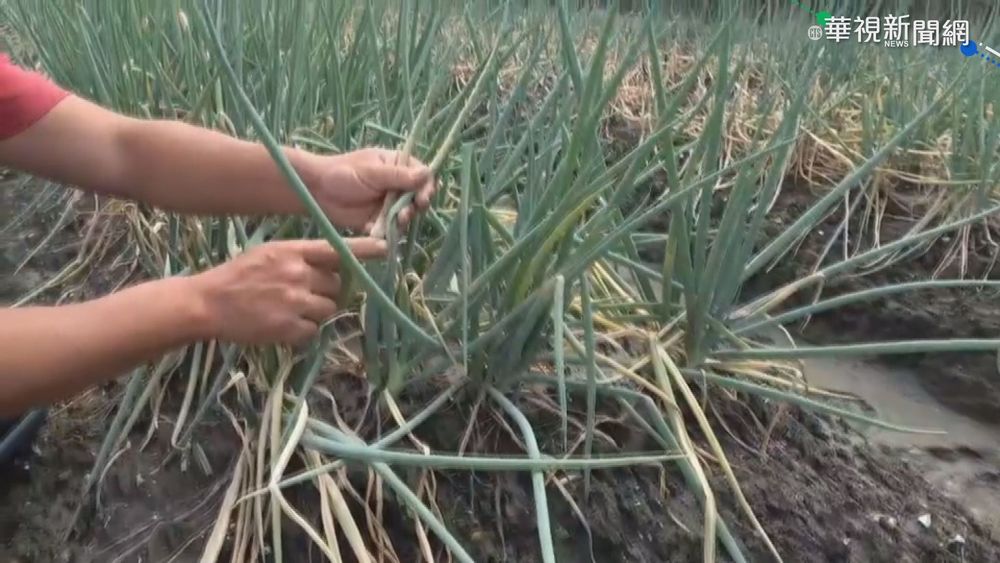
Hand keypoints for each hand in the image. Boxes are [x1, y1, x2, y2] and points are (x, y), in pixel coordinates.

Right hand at [188, 238, 385, 345]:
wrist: (208, 302)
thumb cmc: (237, 276)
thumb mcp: (268, 253)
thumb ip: (300, 257)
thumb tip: (333, 265)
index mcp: (292, 252)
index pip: (336, 249)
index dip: (363, 250)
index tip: (386, 249)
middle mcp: (297, 274)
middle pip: (338, 284)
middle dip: (328, 290)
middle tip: (304, 294)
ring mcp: (294, 301)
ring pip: (328, 309)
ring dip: (316, 312)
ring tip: (290, 310)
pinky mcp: (289, 327)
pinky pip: (313, 331)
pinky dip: (303, 331)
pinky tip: (283, 325)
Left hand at [310, 148, 435, 231]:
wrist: (317, 192)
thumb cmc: (343, 173)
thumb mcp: (372, 172)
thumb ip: (399, 175)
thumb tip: (428, 173)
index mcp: (398, 165)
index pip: (422, 175)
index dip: (426, 187)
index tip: (423, 198)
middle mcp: (397, 184)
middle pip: (418, 197)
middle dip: (416, 206)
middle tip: (408, 213)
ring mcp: (390, 203)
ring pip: (407, 214)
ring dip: (405, 219)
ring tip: (397, 221)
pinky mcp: (381, 220)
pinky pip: (392, 227)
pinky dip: (389, 230)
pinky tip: (381, 230)